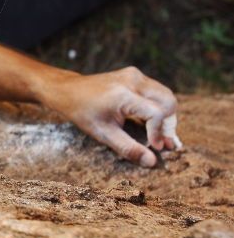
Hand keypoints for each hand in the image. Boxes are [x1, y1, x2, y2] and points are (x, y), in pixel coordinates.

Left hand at [42, 66, 181, 166]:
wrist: (68, 91)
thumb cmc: (83, 112)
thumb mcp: (103, 133)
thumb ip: (128, 148)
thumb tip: (151, 162)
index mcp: (124, 94)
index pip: (156, 113)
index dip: (159, 132)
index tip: (155, 147)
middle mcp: (132, 80)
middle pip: (169, 101)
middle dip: (169, 123)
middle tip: (163, 142)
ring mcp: (135, 75)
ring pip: (166, 95)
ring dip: (167, 115)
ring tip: (158, 134)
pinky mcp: (135, 75)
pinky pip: (156, 91)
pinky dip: (159, 106)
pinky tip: (150, 122)